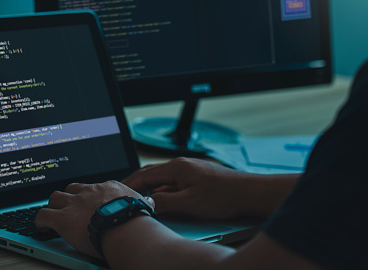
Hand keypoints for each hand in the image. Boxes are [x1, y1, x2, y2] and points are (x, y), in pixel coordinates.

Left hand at [34, 180, 151, 258]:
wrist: (126, 228)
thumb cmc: (136, 219)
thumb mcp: (142, 203)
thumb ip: (142, 200)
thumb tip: (148, 202)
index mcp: (106, 187)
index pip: (92, 188)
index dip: (88, 197)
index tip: (88, 204)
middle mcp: (88, 192)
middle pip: (71, 188)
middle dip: (69, 197)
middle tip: (68, 208)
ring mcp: (74, 204)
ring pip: (54, 197)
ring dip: (53, 206)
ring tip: (53, 215)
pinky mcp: (63, 219)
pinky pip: (42, 215)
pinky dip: (40, 221)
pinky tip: (41, 227)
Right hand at [123, 157, 248, 219]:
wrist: (248, 192)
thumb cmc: (223, 195)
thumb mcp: (189, 203)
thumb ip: (165, 202)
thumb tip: (148, 203)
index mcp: (176, 167)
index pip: (144, 174)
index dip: (130, 184)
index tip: (119, 191)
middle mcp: (181, 164)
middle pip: (151, 173)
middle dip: (137, 184)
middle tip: (126, 195)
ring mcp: (189, 170)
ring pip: (163, 179)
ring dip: (151, 188)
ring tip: (142, 199)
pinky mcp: (196, 177)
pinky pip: (173, 182)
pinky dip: (164, 190)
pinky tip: (164, 200)